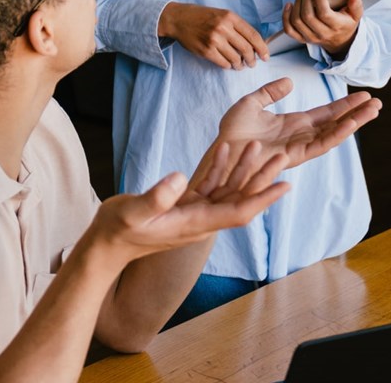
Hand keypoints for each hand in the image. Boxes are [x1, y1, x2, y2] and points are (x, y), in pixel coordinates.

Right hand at [88, 141, 289, 268]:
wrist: (106, 245)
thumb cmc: (117, 231)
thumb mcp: (133, 213)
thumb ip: (156, 198)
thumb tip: (179, 177)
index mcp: (194, 224)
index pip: (238, 212)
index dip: (262, 198)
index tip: (285, 185)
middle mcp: (200, 220)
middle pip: (239, 198)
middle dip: (262, 178)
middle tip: (282, 155)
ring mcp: (193, 213)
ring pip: (227, 190)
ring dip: (243, 169)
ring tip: (257, 145)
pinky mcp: (183, 206)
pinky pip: (209, 185)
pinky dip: (219, 168)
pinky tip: (225, 149)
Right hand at [161, 2, 267, 68]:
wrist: (179, 19)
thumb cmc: (202, 17)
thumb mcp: (222, 14)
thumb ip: (237, 26)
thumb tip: (254, 43)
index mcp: (230, 17)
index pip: (253, 35)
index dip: (262, 48)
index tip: (265, 56)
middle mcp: (223, 28)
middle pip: (246, 49)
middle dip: (252, 59)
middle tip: (252, 63)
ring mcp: (214, 40)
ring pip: (235, 58)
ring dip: (240, 65)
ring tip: (239, 65)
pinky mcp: (206, 51)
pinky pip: (223, 63)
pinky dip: (228, 66)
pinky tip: (228, 64)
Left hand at [206, 78, 381, 172]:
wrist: (223, 150)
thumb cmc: (232, 131)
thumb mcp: (251, 103)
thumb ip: (270, 92)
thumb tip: (289, 82)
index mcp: (294, 123)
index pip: (326, 112)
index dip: (344, 105)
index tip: (363, 96)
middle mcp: (301, 135)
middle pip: (336, 122)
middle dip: (357, 113)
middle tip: (377, 103)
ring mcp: (300, 146)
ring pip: (334, 133)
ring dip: (354, 122)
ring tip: (373, 111)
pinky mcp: (296, 156)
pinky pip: (321, 144)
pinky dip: (337, 134)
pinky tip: (351, 123)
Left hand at [283, 0, 362, 57]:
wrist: (340, 41)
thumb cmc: (346, 23)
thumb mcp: (355, 15)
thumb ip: (356, 5)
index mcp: (336, 27)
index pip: (323, 13)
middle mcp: (322, 34)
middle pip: (307, 16)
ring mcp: (311, 37)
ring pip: (297, 20)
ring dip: (297, 3)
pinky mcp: (302, 38)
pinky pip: (289, 29)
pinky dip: (285, 16)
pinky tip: (289, 4)